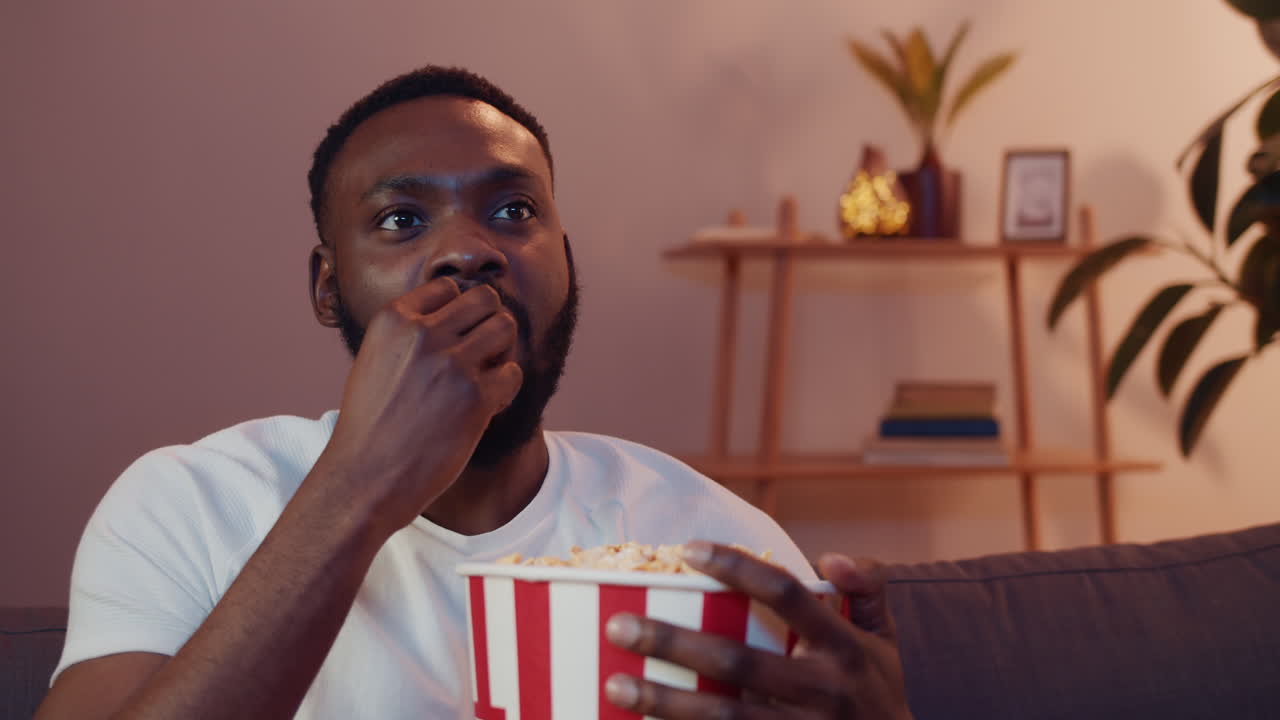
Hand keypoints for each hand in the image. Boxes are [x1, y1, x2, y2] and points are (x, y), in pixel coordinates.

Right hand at [315, 278, 522, 533]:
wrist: (366, 477)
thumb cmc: (371, 424)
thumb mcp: (376, 359)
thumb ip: (409, 333)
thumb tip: (453, 309)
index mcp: (393, 320)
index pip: (447, 288)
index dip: (457, 312)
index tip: (452, 339)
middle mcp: (423, 334)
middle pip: (485, 298)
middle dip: (488, 322)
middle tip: (480, 353)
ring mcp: (451, 364)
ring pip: (505, 328)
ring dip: (501, 351)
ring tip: (484, 376)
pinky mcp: (475, 397)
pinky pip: (513, 373)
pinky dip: (506, 388)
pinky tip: (485, 406)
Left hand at [604, 542, 912, 718]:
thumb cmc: (881, 695)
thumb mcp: (887, 640)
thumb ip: (868, 588)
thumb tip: (828, 556)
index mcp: (844, 647)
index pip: (786, 594)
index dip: (737, 568)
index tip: (689, 549)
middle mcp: (821, 690)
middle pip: (736, 660)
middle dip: (673, 641)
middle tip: (620, 625)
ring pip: (722, 716)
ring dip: (664, 701)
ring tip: (615, 683)